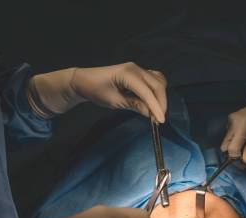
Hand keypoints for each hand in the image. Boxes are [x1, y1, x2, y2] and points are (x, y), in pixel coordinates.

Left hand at [30, 62, 166, 121]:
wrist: (84, 80)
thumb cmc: (95, 90)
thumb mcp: (114, 101)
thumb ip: (134, 105)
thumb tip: (151, 113)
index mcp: (127, 74)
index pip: (147, 92)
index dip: (156, 107)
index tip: (160, 121)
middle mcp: (136, 69)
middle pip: (157, 85)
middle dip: (161, 103)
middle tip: (158, 119)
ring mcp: (138, 69)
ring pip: (159, 81)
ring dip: (161, 96)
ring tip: (157, 111)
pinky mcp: (139, 73)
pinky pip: (155, 79)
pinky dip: (158, 90)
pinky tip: (155, 100)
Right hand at [220, 99, 245, 163]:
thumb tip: (243, 160)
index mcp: (243, 126)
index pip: (232, 149)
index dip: (236, 159)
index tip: (244, 163)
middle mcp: (233, 122)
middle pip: (225, 146)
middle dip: (233, 154)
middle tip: (245, 156)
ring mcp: (231, 119)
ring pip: (226, 140)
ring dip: (234, 147)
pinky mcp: (231, 118)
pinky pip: (229, 134)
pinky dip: (235, 139)